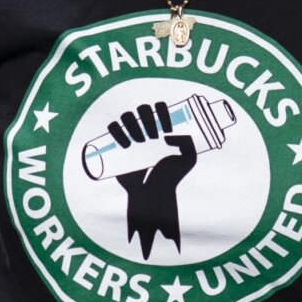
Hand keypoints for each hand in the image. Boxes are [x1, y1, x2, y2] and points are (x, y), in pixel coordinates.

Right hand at [107, 104, 197, 261]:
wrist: (153, 193)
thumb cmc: (171, 175)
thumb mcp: (189, 160)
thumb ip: (189, 144)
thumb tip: (168, 136)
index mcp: (161, 126)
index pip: (160, 108)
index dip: (163, 111)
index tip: (168, 129)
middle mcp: (145, 127)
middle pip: (143, 109)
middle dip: (148, 119)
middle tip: (155, 137)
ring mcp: (130, 134)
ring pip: (127, 116)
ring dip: (133, 124)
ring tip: (141, 142)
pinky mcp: (117, 144)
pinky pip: (112, 128)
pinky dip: (116, 130)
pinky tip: (126, 145)